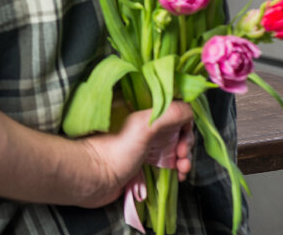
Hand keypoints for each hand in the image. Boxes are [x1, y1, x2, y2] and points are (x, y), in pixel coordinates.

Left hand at [78, 100, 193, 207]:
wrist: (93, 178)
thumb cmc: (114, 149)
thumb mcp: (144, 125)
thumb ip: (169, 113)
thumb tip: (190, 110)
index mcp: (139, 106)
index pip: (170, 104)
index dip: (183, 119)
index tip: (183, 135)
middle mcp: (142, 121)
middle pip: (175, 126)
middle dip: (185, 142)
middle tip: (181, 155)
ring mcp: (143, 141)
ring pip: (173, 145)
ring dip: (184, 157)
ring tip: (182, 169)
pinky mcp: (143, 160)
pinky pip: (166, 161)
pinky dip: (176, 167)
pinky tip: (178, 176)